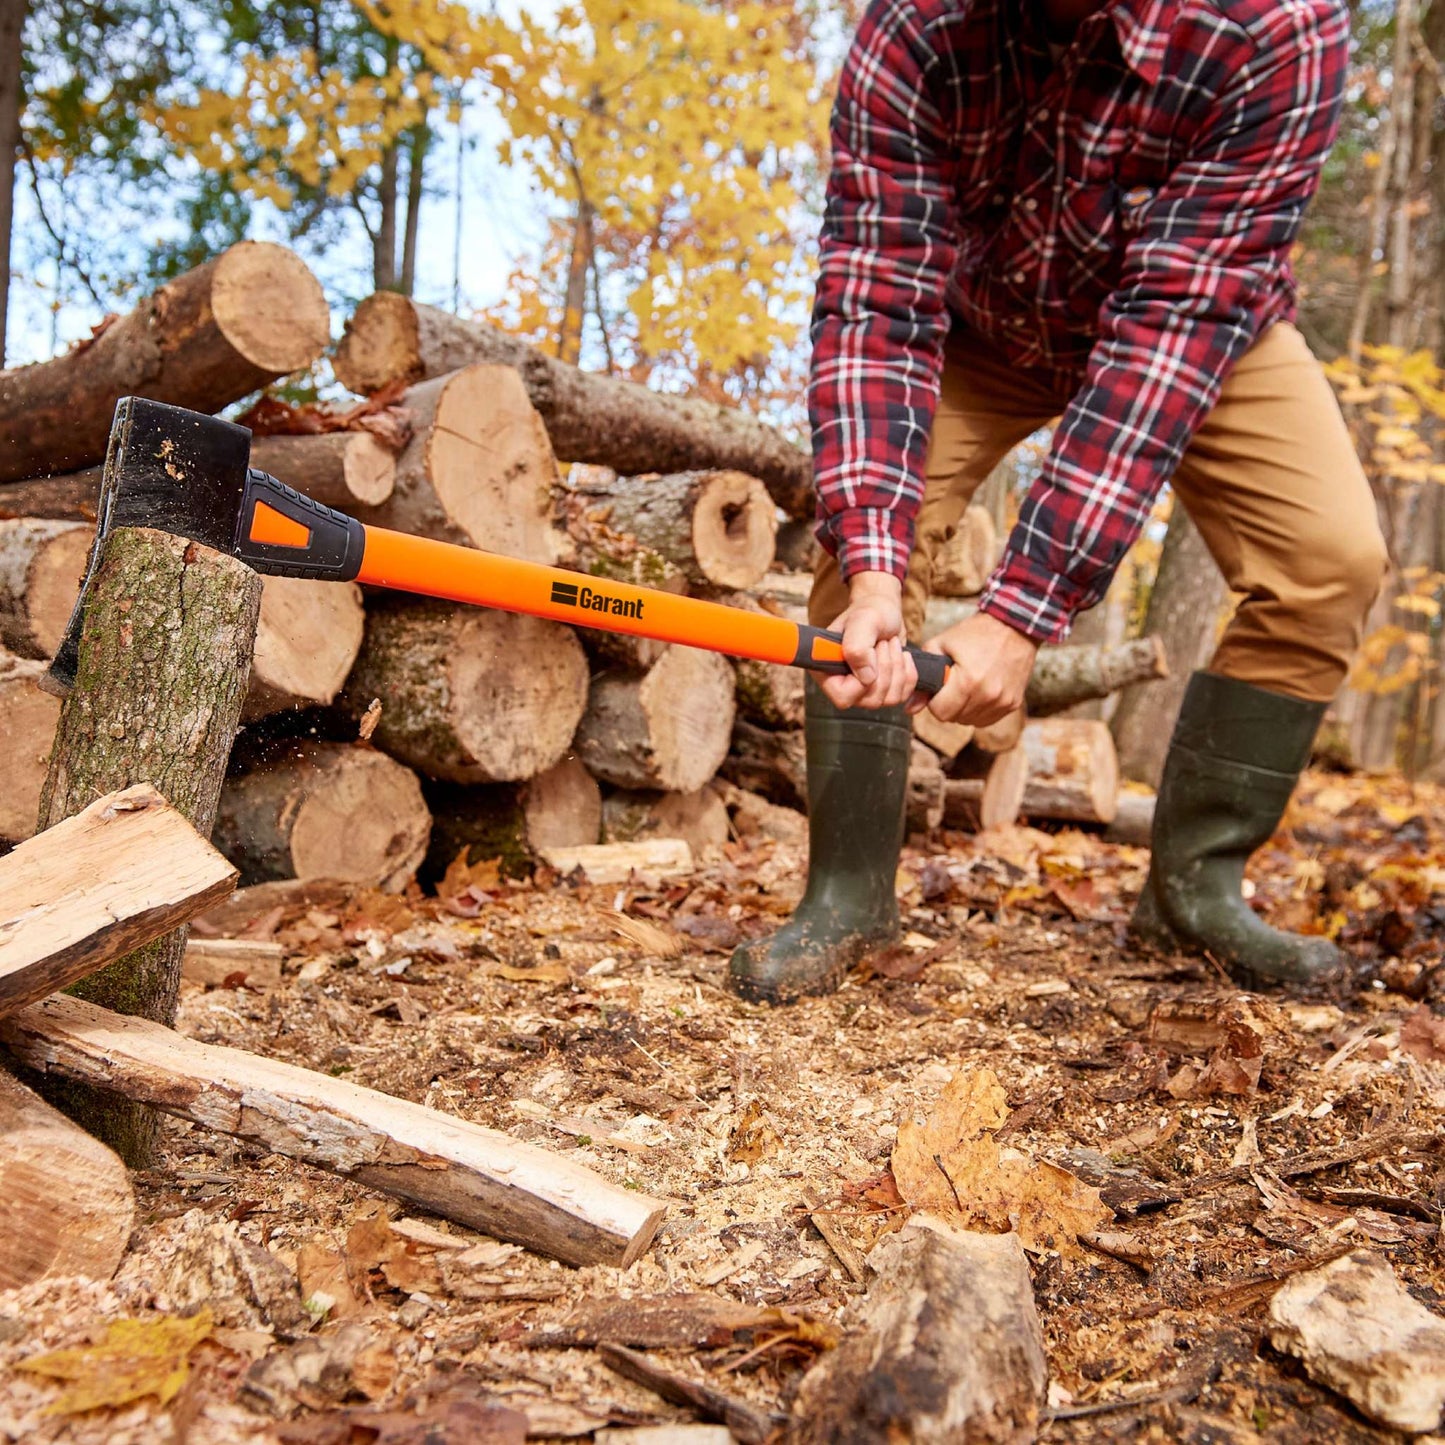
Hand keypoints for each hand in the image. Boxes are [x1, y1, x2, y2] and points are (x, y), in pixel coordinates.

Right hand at [820, 571, 919, 709]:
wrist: (883, 611)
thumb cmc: (869, 611)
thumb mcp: (863, 620)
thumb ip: (858, 647)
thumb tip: (867, 678)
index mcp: (827, 670)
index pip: (843, 697)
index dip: (861, 683)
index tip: (870, 654)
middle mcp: (843, 684)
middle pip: (870, 701)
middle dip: (885, 669)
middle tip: (883, 643)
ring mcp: (863, 690)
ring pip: (888, 700)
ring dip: (897, 669)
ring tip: (891, 645)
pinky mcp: (883, 690)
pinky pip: (902, 696)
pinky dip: (908, 674)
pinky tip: (902, 655)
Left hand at [911, 612, 1037, 725]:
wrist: (1014, 626)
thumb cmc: (975, 633)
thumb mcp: (942, 644)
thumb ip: (923, 675)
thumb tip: (910, 708)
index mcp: (968, 682)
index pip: (940, 712)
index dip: (934, 701)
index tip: (939, 687)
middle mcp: (988, 696)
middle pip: (954, 718)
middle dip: (948, 704)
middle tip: (952, 685)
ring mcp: (1003, 702)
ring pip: (970, 721)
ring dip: (963, 709)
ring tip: (967, 686)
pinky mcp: (1013, 704)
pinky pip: (987, 719)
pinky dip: (979, 710)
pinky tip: (980, 691)